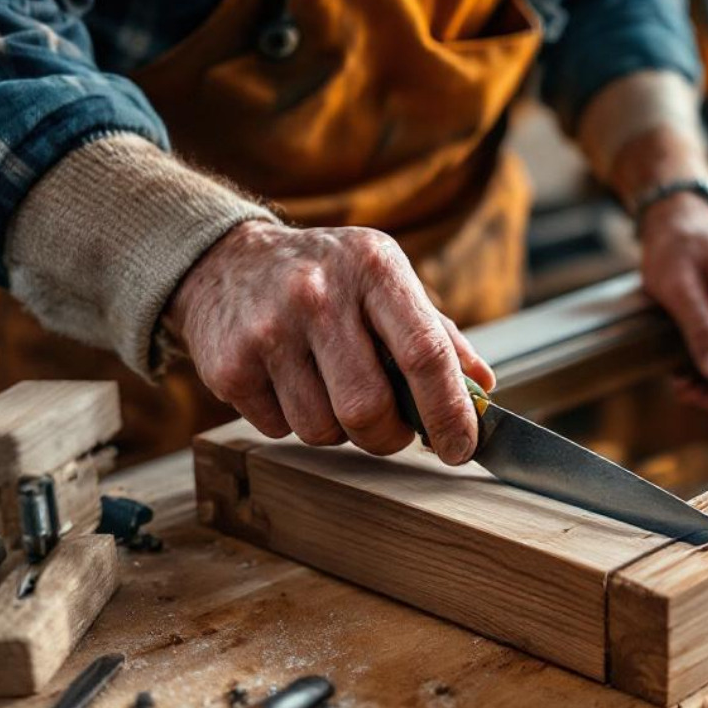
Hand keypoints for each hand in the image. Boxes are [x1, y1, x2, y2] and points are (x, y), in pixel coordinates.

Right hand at [164, 221, 493, 464]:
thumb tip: (482, 388)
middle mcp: (318, 295)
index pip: (424, 354)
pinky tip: (290, 384)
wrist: (225, 259)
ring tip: (332, 392)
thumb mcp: (386, 279)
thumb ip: (437, 333)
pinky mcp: (229, 366)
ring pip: (322, 430)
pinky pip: (280, 430)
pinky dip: (294, 422)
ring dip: (338, 429)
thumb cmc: (327, 276)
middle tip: (391, 427)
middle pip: (368, 407)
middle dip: (388, 435)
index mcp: (374, 269)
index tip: (461, 447)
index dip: (449, 412)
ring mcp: (268, 331)